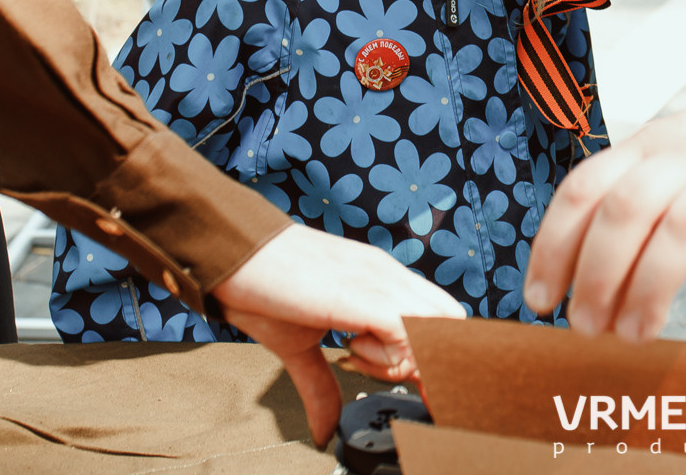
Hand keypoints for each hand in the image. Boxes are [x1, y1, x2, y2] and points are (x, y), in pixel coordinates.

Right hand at [214, 224, 465, 446]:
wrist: (232, 256)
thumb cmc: (262, 289)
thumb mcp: (299, 348)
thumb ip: (323, 385)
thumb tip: (325, 429)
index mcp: (382, 281)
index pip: (442, 318)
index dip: (436, 361)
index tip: (420, 393)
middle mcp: (390, 276)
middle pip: (452, 325)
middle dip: (427, 364)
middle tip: (375, 372)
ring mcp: (382, 281)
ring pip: (438, 330)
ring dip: (407, 362)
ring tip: (354, 356)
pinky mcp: (366, 293)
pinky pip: (411, 332)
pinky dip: (393, 357)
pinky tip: (353, 352)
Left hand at [524, 90, 685, 340]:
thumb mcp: (673, 163)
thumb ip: (632, 207)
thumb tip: (581, 284)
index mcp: (649, 147)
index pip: (584, 190)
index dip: (554, 247)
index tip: (542, 301)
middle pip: (627, 210)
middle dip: (598, 275)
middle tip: (589, 328)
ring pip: (683, 228)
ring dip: (651, 287)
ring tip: (637, 334)